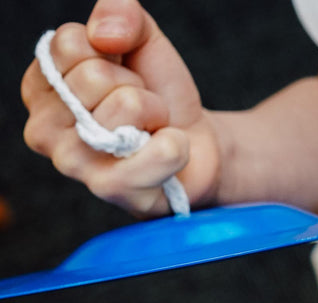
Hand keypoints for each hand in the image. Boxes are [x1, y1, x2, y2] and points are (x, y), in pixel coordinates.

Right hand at [21, 0, 219, 214]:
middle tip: (142, 110)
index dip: (112, 54)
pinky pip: (152, 155)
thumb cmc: (160, 95)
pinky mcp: (111, 191)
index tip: (122, 76)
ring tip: (151, 131)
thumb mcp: (143, 41)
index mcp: (41, 88)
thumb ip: (121, 13)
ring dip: (155, 112)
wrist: (197, 142)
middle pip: (94, 76)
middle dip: (135, 86)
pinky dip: (175, 147)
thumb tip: (104, 34)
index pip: (68, 44)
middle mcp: (44, 129)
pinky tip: (170, 152)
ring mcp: (74, 164)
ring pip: (124, 107)